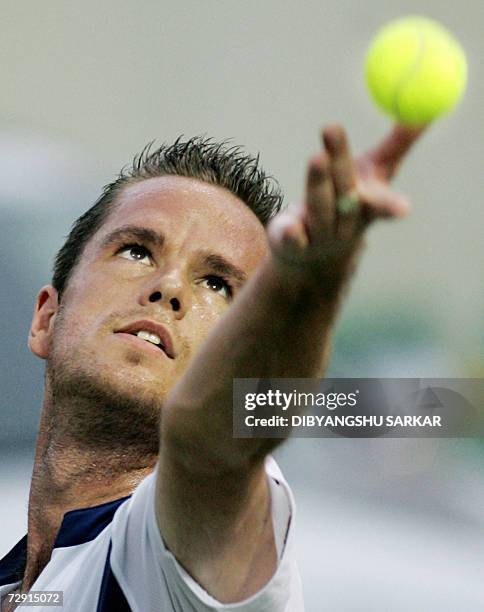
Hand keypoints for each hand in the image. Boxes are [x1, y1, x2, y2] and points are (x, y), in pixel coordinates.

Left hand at [268, 123, 424, 289]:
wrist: (318, 255)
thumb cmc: (352, 204)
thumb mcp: (375, 175)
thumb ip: (397, 144)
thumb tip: (426, 111)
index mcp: (369, 207)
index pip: (382, 203)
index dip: (392, 204)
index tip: (404, 208)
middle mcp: (346, 223)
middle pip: (345, 191)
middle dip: (340, 164)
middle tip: (332, 127)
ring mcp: (320, 235)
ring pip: (319, 207)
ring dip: (318, 183)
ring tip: (317, 157)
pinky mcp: (294, 244)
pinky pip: (293, 239)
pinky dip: (291, 233)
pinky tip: (287, 227)